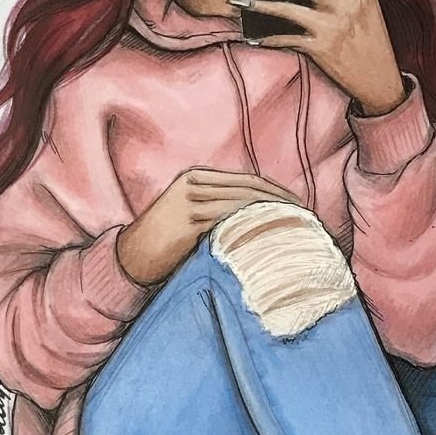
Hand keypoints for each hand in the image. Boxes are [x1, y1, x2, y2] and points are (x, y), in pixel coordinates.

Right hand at [116, 168, 301, 286]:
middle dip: (280, 202)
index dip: (277, 192)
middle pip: (249, 189)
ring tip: (292, 228)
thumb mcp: (191, 216)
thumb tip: (260, 219)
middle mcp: (194, 183)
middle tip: (306, 217)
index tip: (299, 206)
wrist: (129, 258)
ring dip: (270, 214)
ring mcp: (190, 200)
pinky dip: (251, 226)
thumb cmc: (163, 243)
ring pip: (242, 203)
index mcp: (196, 177)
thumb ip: (219, 210)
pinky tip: (268, 237)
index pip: (247, 180)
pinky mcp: (187, 221)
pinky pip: (228, 220)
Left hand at [227, 0, 407, 116]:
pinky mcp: (320, 48)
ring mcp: (331, 26)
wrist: (381, 79)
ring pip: (284, 9)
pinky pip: (286, 40)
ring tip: (234, 1)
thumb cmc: (369, 38)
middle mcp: (345, 2)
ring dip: (255, 5)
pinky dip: (267, 40)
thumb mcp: (364, 5)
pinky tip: (251, 38)